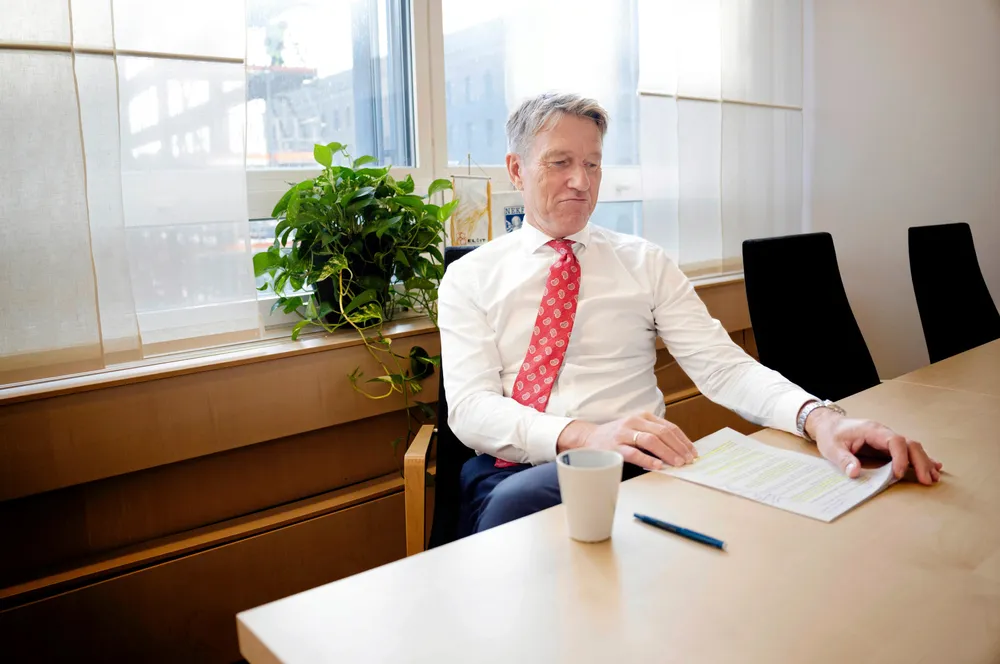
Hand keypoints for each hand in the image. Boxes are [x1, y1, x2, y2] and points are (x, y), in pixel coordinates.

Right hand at [557, 413, 696, 470]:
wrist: (589, 439)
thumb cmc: (617, 436)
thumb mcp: (637, 429)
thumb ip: (654, 434)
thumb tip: (679, 449)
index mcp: (643, 417)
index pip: (669, 427)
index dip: (683, 440)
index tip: (693, 451)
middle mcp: (634, 422)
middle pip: (662, 433)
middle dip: (678, 447)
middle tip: (688, 460)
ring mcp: (624, 434)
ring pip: (651, 441)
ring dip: (667, 453)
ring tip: (677, 463)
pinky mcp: (615, 447)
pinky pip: (634, 453)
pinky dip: (647, 459)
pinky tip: (658, 465)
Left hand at [805, 408, 942, 484]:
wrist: (829, 425)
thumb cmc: (831, 435)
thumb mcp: (831, 448)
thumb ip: (843, 459)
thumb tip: (854, 472)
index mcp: (872, 430)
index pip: (894, 440)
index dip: (900, 457)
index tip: (898, 474)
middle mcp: (883, 433)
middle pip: (909, 444)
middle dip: (920, 461)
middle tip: (927, 480)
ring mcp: (887, 439)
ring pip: (912, 448)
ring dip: (924, 462)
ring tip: (933, 478)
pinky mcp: (887, 447)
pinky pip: (907, 451)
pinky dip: (920, 460)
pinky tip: (933, 468)